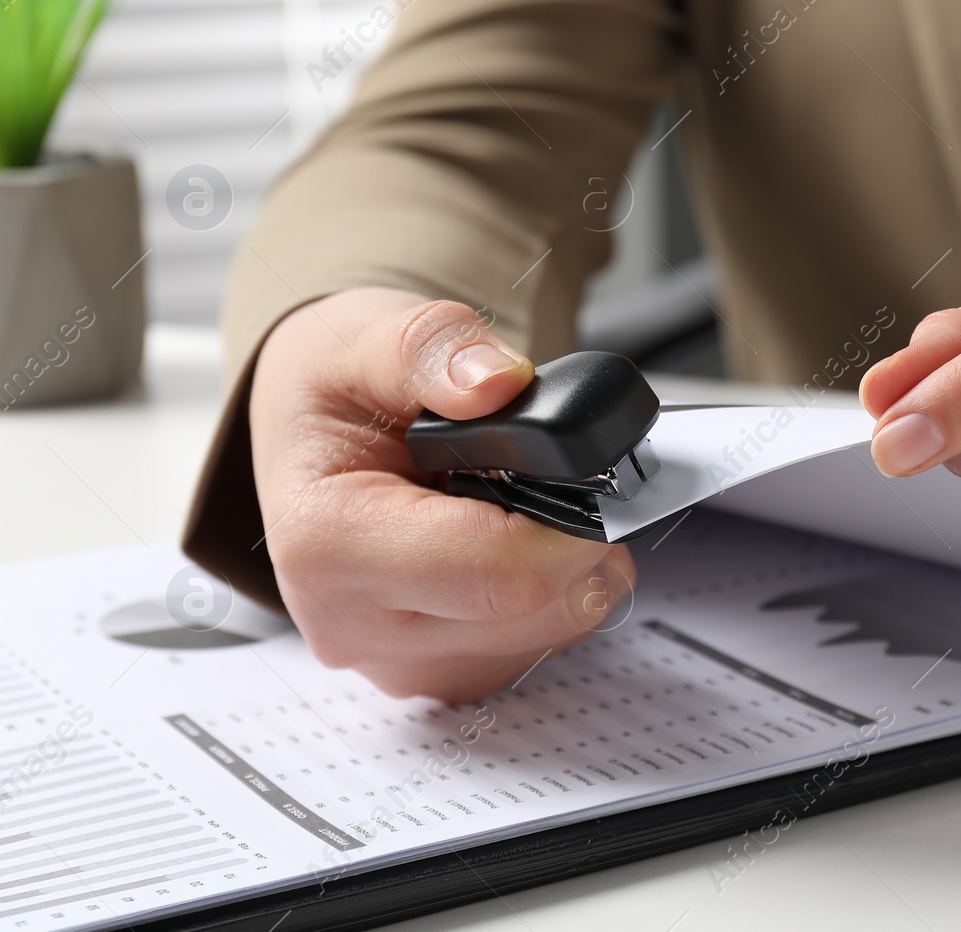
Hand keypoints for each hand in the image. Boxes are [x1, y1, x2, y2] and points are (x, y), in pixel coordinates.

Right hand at [249, 287, 635, 700]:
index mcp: (328, 542)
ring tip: (529, 501)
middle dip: (578, 539)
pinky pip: (537, 648)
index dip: (574, 524)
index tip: (600, 477)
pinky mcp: (438, 672)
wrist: (313, 435)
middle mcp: (354, 622)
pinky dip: (553, 593)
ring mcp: (397, 660)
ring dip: (570, 568)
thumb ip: (435, 349)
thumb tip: (495, 382)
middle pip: (534, 610)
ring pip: (548, 634)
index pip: (498, 572)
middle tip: (568, 476)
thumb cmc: (336, 392)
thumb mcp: (369, 334)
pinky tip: (518, 541)